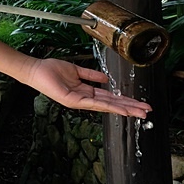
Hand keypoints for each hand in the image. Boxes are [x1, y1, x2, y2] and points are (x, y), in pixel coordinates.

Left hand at [28, 58, 151, 117]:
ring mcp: (80, 101)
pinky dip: (109, 106)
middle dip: (130, 108)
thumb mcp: (76, 71)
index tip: (139, 102)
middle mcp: (85, 99)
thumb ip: (91, 75)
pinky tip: (120, 109)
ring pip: (106, 106)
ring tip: (139, 113)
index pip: (110, 97)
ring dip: (124, 109)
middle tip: (147, 112)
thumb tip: (105, 78)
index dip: (125, 100)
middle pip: (112, 104)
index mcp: (86, 91)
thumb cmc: (52, 70)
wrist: (37, 70)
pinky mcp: (73, 101)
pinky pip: (94, 104)